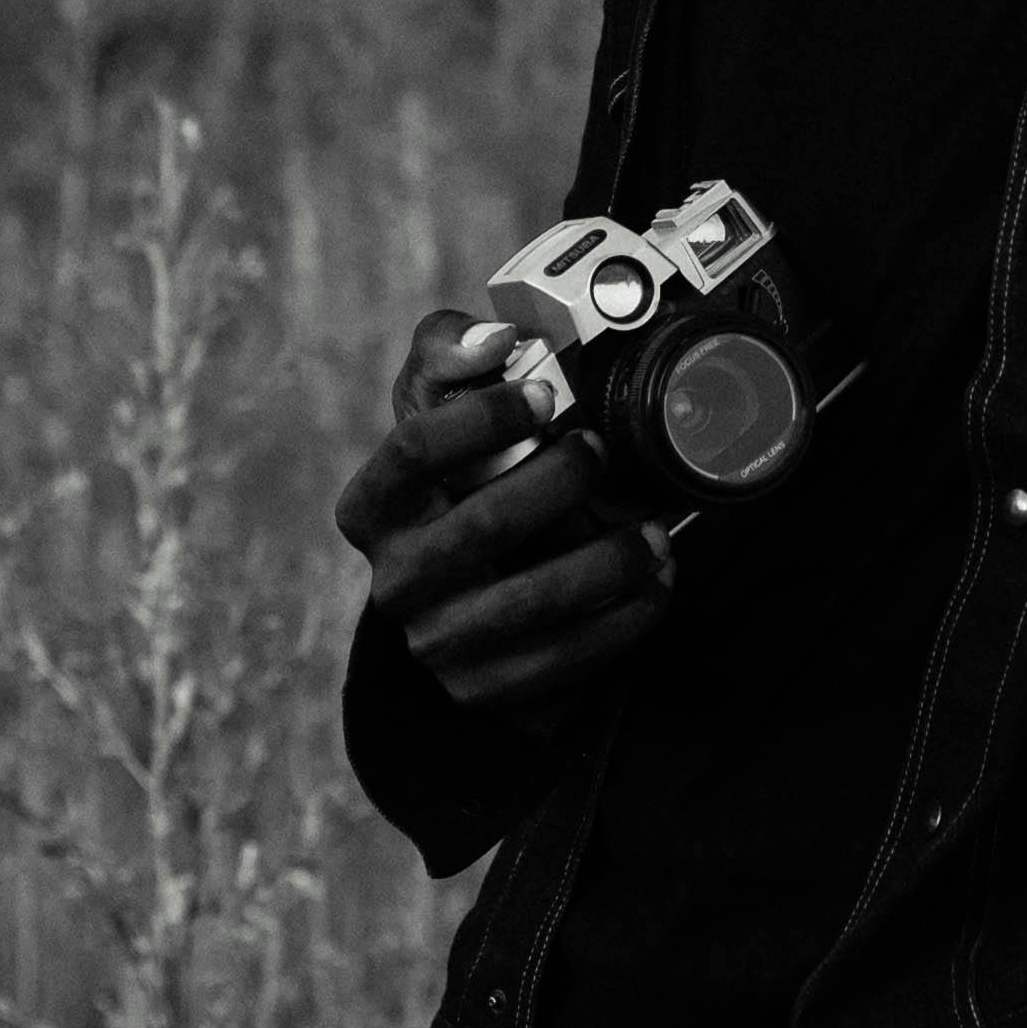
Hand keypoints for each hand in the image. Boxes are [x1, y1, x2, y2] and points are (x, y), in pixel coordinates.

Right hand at [332, 308, 675, 713]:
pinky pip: (565, 657)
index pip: (413, 451)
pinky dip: (625, 617)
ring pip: (531, 599)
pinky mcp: (484, 689)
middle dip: (561, 481)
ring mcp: (436, 643)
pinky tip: (655, 582)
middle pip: (483, 524)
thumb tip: (496, 338)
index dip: (485, 416)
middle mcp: (394, 581)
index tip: (546, 394)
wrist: (465, 599)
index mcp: (371, 508)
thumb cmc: (460, 485)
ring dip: (609, 559)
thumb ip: (449, 352)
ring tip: (655, 530)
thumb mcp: (437, 412)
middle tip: (602, 452)